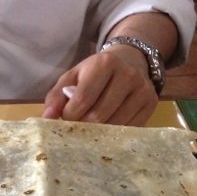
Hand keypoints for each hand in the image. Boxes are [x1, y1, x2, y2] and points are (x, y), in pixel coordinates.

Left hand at [42, 46, 157, 126]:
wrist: (130, 61)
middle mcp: (126, 75)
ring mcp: (142, 90)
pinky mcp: (151, 104)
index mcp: (104, 64)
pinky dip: (114, 134)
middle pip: (98, 116)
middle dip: (83, 126)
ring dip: (98, 133)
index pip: (83, 99)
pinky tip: (108, 128)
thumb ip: (56, 97)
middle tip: (78, 126)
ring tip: (92, 127)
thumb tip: (46, 119)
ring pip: (114, 126)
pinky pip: (128, 130)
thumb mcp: (73, 77)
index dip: (70, 116)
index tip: (66, 119)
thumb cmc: (94, 74)